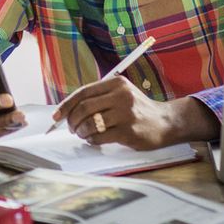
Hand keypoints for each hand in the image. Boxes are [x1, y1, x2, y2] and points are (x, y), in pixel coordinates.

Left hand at [52, 77, 216, 149]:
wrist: (166, 122)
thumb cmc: (137, 109)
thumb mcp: (121, 94)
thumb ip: (99, 97)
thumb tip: (68, 110)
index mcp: (116, 83)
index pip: (83, 92)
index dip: (66, 105)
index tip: (56, 115)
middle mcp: (121, 96)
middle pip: (84, 108)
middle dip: (72, 120)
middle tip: (70, 128)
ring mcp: (126, 114)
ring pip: (90, 123)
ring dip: (81, 131)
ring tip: (82, 134)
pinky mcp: (129, 131)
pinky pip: (100, 137)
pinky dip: (92, 140)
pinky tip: (94, 139)